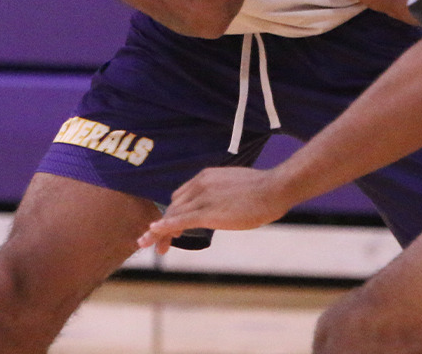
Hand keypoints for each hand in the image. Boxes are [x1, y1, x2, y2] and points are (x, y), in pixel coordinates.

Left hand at [137, 166, 294, 253]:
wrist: (274, 188)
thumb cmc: (263, 190)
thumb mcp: (237, 187)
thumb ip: (223, 194)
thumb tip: (225, 204)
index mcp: (206, 177)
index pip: (181, 196)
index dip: (173, 212)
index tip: (171, 227)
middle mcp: (199, 185)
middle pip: (173, 205)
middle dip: (164, 224)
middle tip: (156, 243)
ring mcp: (202, 198)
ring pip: (173, 214)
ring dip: (159, 231)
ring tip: (147, 245)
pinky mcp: (207, 213)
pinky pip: (179, 220)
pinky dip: (164, 227)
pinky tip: (153, 233)